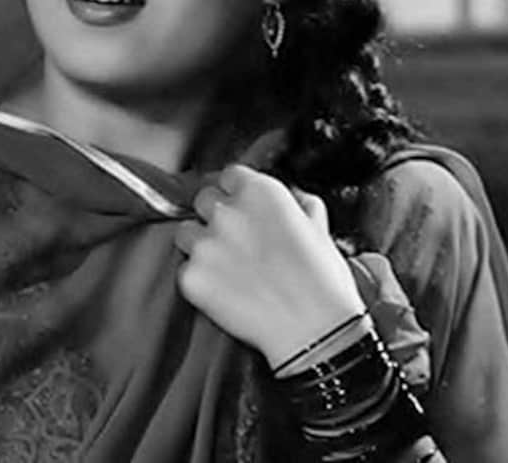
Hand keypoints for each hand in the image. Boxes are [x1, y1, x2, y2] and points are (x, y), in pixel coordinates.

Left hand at [174, 165, 365, 369]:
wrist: (314, 332)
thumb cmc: (322, 283)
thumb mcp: (320, 228)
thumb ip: (300, 203)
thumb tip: (293, 198)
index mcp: (259, 192)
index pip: (229, 175)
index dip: (235, 192)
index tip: (240, 206)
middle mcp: (226, 212)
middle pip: (203, 199)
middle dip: (215, 215)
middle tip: (234, 239)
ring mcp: (205, 244)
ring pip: (186, 232)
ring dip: (200, 245)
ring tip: (225, 267)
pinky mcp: (192, 277)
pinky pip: (185, 270)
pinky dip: (199, 280)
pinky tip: (223, 290)